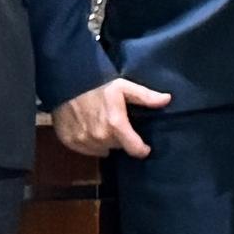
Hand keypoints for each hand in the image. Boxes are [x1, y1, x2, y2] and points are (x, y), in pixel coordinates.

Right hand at [51, 78, 171, 157]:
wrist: (66, 83)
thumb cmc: (97, 85)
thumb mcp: (124, 86)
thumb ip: (146, 96)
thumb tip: (167, 99)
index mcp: (115, 125)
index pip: (134, 149)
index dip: (142, 149)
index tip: (144, 146)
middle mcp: (100, 137)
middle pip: (118, 147)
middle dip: (121, 138)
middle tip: (117, 124)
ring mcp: (83, 141)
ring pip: (102, 149)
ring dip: (105, 141)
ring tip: (103, 126)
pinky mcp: (70, 142)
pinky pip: (86, 150)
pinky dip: (90, 143)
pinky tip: (89, 129)